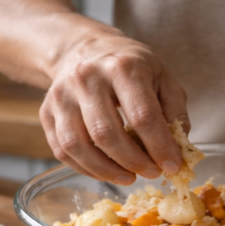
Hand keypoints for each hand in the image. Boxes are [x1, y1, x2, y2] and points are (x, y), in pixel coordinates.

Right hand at [41, 34, 187, 184]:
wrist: (83, 48)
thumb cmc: (128, 66)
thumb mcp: (161, 76)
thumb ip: (174, 111)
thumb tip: (177, 150)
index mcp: (123, 67)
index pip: (142, 115)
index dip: (160, 147)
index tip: (172, 166)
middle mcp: (87, 78)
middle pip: (107, 133)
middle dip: (133, 162)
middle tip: (151, 173)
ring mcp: (62, 96)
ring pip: (78, 146)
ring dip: (106, 171)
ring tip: (128, 177)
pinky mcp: (46, 112)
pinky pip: (61, 151)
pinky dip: (85, 169)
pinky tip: (105, 171)